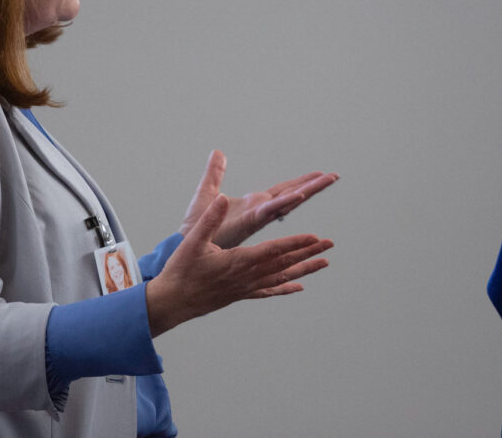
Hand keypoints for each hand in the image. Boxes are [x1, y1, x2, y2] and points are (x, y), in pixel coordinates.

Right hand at [147, 195, 333, 336]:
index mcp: (238, 261)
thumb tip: (223, 198)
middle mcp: (247, 276)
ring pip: (281, 277)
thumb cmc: (181, 271)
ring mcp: (246, 287)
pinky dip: (285, 287)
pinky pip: (268, 290)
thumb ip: (210, 219)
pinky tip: (299, 287)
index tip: (314, 237)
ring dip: (303, 268)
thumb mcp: (193, 241)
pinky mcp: (240, 293)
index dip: (295, 243)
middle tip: (329, 244)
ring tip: (324, 263)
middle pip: (283, 263)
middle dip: (307, 252)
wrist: (172, 303)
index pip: (273, 250)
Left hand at [178, 150, 338, 249]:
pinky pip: (267, 211)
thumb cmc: (196, 224)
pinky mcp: (246, 222)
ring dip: (305, 191)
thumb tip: (218, 153)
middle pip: (292, 195)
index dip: (303, 182)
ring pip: (285, 201)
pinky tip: (296, 196)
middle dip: (313, 186)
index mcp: (254, 204)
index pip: (284, 190)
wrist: (185, 243)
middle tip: (334, 176)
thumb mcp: (208, 191)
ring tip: (324, 180)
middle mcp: (259, 211)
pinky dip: (282, 204)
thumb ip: (215, 172)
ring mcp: (255, 217)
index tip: (321, 174)